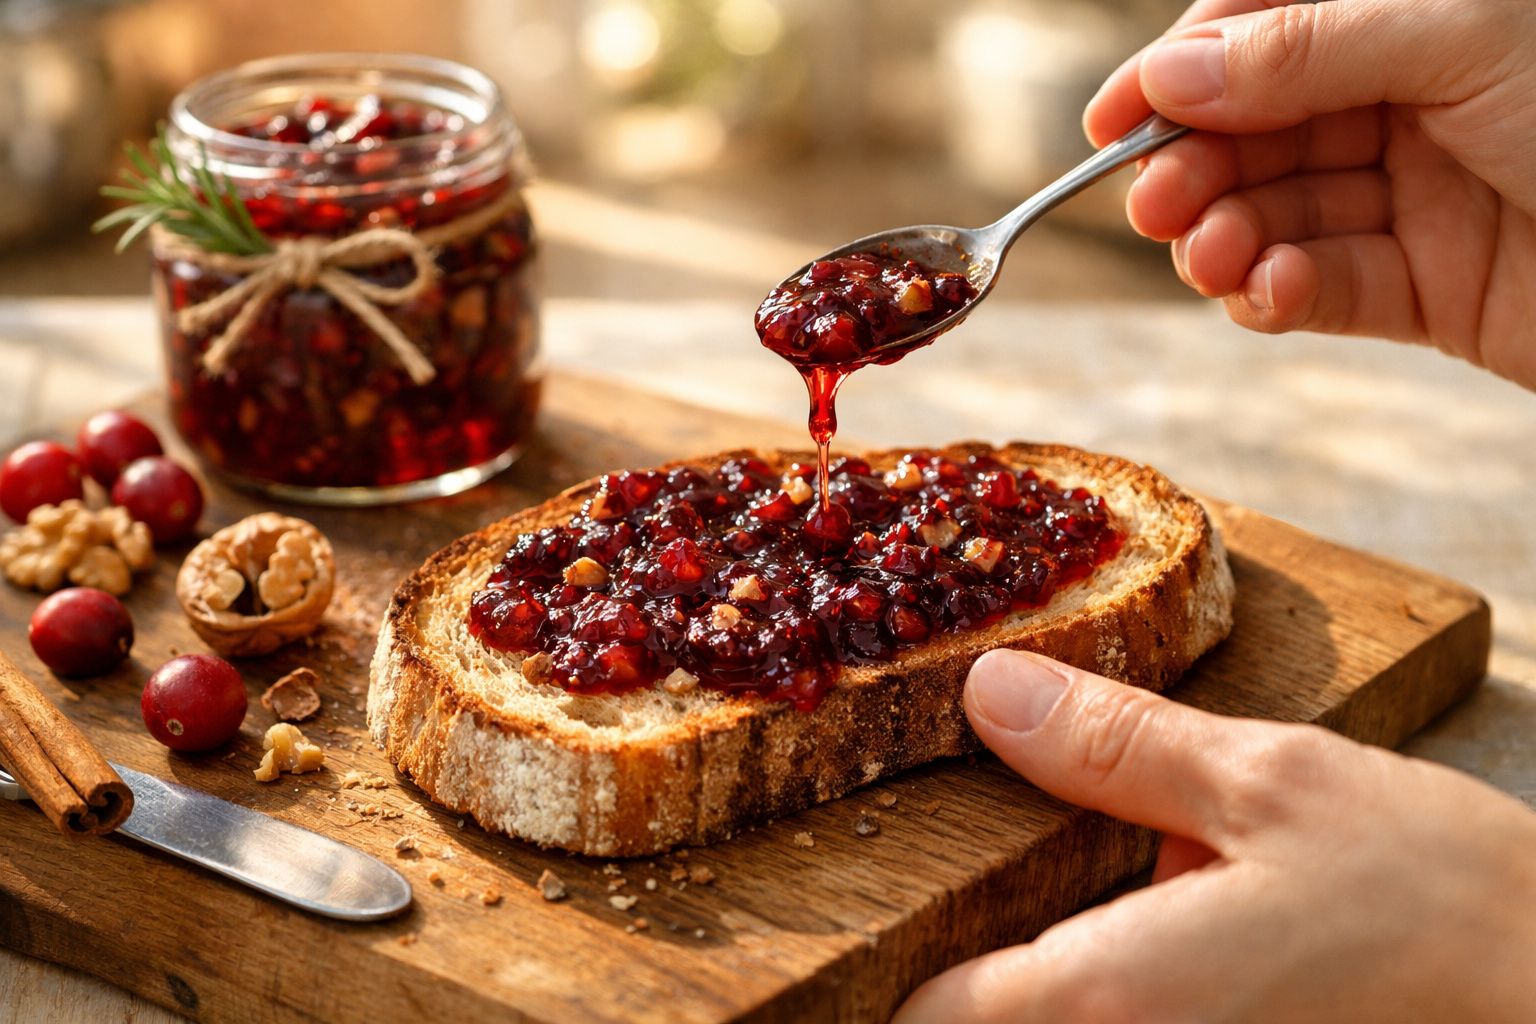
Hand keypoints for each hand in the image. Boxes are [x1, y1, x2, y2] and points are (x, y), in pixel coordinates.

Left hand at [892, 650, 1535, 1022]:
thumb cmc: (1440, 902)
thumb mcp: (1272, 783)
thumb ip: (1116, 748)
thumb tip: (992, 694)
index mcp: (1111, 1001)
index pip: (920, 1018)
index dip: (888, 959)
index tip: (890, 892)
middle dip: (960, 964)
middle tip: (974, 876)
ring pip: (1039, 1023)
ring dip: (1025, 975)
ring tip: (1078, 874)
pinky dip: (1097, 984)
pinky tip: (1143, 905)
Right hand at [1086, 0, 1535, 391]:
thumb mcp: (1457, 38)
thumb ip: (1305, 51)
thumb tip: (1172, 70)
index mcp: (1417, 17)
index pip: (1264, 30)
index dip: (1180, 73)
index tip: (1110, 122)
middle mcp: (1409, 99)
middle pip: (1257, 131)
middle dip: (1198, 168)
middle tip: (1157, 204)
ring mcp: (1415, 195)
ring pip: (1277, 213)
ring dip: (1226, 239)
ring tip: (1210, 256)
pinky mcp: (1426, 287)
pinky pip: (1325, 287)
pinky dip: (1280, 294)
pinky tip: (1265, 291)